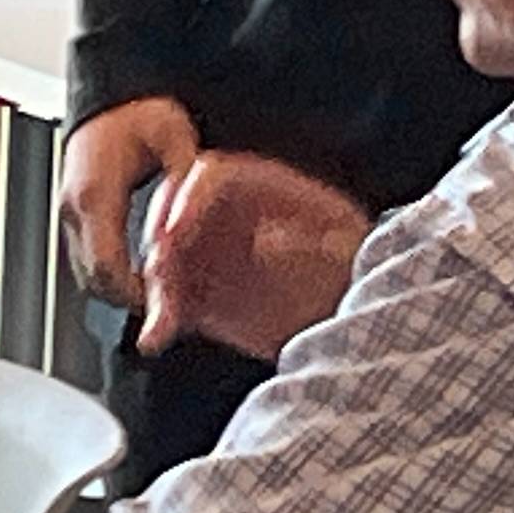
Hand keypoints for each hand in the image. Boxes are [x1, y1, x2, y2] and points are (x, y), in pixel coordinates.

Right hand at [61, 98, 198, 307]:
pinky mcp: (74, 216)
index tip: (164, 302)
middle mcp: (74, 208)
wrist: (112, 100)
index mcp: (95, 193)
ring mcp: (70, 214)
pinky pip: (86, 260)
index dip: (133, 292)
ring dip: (117, 291)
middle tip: (168, 307)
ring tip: (157, 294)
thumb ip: (184, 178)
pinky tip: (139, 274)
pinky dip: (110, 275)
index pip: (105, 264)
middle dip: (128, 300)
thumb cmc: (137, 113)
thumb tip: (191, 217)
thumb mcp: (173, 136)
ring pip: (85, 275)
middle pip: (92, 279)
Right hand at [133, 150, 370, 361]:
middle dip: (161, 241)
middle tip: (157, 273)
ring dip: (157, 287)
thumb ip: (310, 242)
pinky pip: (172, 299)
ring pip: (168, 259)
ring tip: (162, 318)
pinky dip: (161, 317)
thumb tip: (267, 239)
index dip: (188, 199)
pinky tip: (158, 335)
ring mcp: (214, 255)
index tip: (175, 230)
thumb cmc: (357, 274)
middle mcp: (231, 216)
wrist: (355, 319)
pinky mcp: (205, 294)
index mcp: (266, 190)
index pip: (212, 177)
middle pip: (177, 212)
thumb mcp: (346, 251)